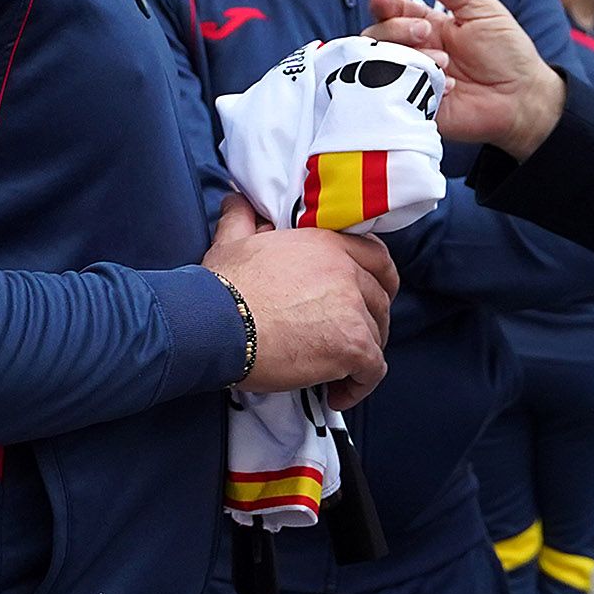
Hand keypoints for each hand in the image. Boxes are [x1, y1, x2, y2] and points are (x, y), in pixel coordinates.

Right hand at [203, 196, 398, 404]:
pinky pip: (372, 370)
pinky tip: (336, 393)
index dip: (379, 281)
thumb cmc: (220, 287)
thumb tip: (237, 200)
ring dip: (360, 356)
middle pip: (380, 300)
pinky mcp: (351, 345)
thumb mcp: (232, 241)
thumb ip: (244, 219)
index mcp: (326, 245)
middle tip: (347, 341)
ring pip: (377, 336)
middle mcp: (347, 272)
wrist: (213, 324)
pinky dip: (359, 386)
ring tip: (335, 372)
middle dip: (369, 323)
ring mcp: (352, 308)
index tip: (369, 300)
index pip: (377, 258)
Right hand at [366, 0, 565, 157]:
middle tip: (425, 32)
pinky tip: (450, 87)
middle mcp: (415, 51)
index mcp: (427, 25)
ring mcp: (414, 79)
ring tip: (443, 62)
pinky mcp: (418, 107)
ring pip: (381, 65)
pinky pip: (398, 97)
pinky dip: (420, 87)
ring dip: (409, 57)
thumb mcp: (480, 8)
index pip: (392, 10)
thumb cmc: (507, 50)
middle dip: (395, 29)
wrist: (525, 96)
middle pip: (378, 36)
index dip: (383, 3)